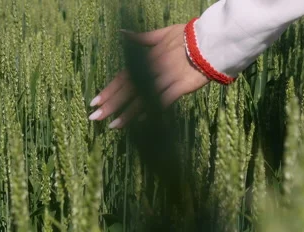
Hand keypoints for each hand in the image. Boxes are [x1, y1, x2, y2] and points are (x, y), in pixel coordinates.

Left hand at [88, 23, 209, 128]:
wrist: (209, 41)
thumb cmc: (185, 37)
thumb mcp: (160, 34)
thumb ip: (140, 38)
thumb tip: (122, 33)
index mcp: (146, 58)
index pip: (123, 76)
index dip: (108, 89)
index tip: (94, 102)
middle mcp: (153, 70)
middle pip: (128, 89)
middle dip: (111, 104)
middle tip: (96, 117)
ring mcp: (166, 78)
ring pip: (143, 99)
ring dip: (128, 113)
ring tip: (114, 126)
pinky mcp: (181, 86)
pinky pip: (164, 101)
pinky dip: (152, 110)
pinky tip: (141, 121)